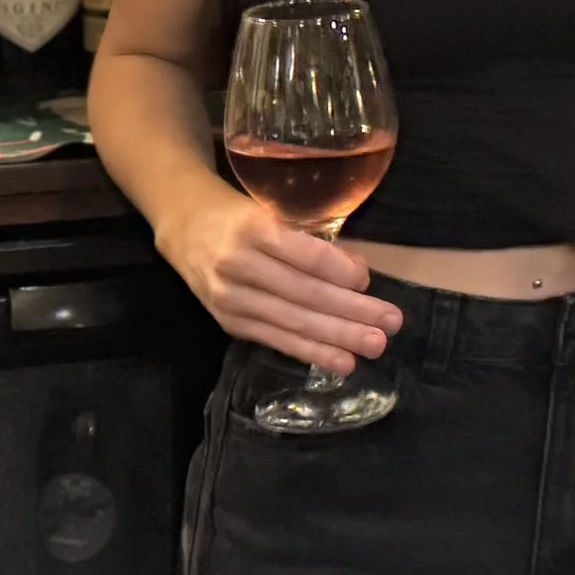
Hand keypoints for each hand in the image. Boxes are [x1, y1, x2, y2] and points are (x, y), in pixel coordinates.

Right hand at [156, 185, 403, 375]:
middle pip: (304, 294)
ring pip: (293, 322)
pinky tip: (341, 361)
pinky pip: (276, 340)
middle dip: (352, 312)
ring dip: (338, 338)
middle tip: (390, 324)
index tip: (369, 281)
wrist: (183, 226)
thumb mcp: (273, 212)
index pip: (304, 256)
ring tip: (374, 346)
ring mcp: (231, 299)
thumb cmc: (238, 214)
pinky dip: (311, 352)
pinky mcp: (229, 324)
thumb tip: (357, 273)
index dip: (340, 271)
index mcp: (253, 229)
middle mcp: (239, 267)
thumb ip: (311, 242)